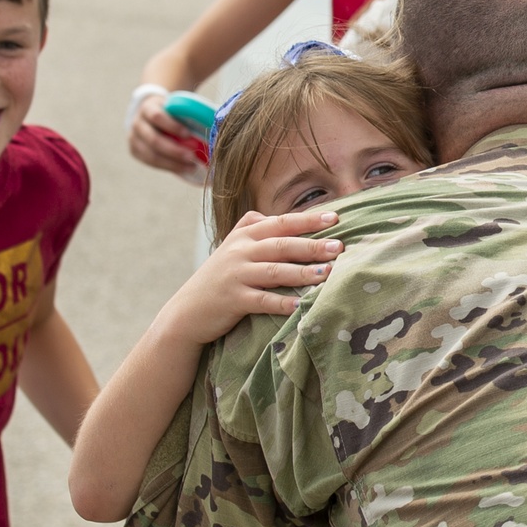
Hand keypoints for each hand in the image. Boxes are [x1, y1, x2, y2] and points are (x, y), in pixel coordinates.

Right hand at [128, 93, 202, 177]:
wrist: (150, 113)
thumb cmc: (170, 109)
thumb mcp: (176, 105)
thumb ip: (190, 111)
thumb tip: (216, 121)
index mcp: (147, 107)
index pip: (157, 117)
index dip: (173, 127)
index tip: (189, 134)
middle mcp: (137, 123)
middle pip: (154, 140)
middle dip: (174, 150)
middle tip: (193, 157)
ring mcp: (133, 139)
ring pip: (151, 156)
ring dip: (173, 163)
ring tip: (191, 166)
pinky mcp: (135, 152)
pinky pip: (152, 163)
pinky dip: (169, 167)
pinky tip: (183, 169)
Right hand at [168, 210, 342, 345]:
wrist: (187, 311)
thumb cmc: (218, 278)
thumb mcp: (231, 246)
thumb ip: (251, 228)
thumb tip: (273, 214)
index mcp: (245, 236)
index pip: (281, 222)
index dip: (308, 220)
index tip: (334, 217)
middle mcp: (240, 251)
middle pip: (282, 245)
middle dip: (312, 245)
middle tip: (339, 247)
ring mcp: (236, 275)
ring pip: (274, 271)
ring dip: (303, 272)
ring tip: (327, 273)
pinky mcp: (233, 300)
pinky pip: (261, 300)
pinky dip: (281, 302)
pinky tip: (299, 305)